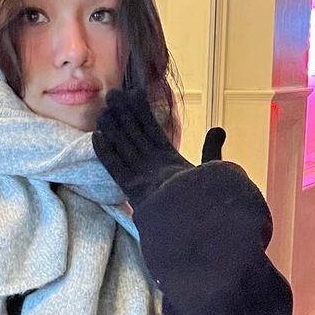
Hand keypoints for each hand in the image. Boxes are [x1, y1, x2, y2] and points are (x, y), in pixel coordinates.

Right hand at [93, 87, 224, 204]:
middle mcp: (152, 168)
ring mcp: (142, 179)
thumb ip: (211, 148)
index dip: (143, 112)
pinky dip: (106, 153)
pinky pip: (116, 168)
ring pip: (123, 148)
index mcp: (168, 161)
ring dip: (112, 129)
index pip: (152, 130)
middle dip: (124, 115)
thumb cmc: (206, 197)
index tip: (135, 93)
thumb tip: (218, 129)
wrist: (200, 220)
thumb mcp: (211, 167)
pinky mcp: (133, 191)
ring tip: (102, 111)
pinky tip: (96, 137)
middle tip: (113, 94)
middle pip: (134, 136)